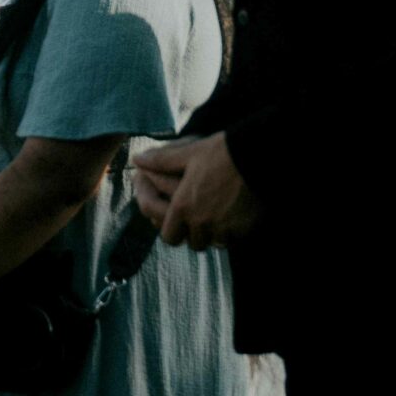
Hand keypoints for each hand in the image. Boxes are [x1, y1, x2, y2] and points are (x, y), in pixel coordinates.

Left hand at [135, 134, 257, 249]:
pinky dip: (232, 232)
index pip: (169, 236)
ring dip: (213, 235)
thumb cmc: (221, 152)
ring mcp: (225, 228)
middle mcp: (202, 222)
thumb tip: (137, 159)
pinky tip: (233, 220)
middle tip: (197, 224)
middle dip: (193, 235)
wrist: (259, 156)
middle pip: (194, 243)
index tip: (176, 224)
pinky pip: (235, 238)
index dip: (171, 231)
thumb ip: (161, 161)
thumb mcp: (187, 154)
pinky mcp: (246, 228)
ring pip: (215, 243)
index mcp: (183, 207)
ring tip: (215, 222)